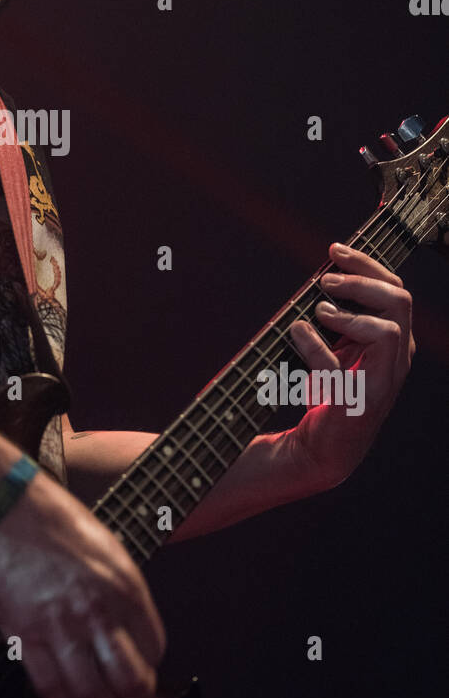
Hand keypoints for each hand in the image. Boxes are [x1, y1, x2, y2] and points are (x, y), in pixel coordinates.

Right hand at [0, 469, 164, 697]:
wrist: (8, 509)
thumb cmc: (55, 522)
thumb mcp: (109, 549)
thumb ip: (123, 592)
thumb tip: (131, 629)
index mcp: (125, 586)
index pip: (154, 647)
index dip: (150, 662)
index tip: (142, 664)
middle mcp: (97, 612)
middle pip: (130, 682)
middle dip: (133, 697)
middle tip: (126, 696)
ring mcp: (61, 627)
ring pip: (91, 694)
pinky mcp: (25, 636)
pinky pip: (50, 687)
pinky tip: (64, 693)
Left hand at [288, 242, 414, 490]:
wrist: (321, 448)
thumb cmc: (330, 393)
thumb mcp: (340, 347)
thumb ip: (340, 315)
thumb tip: (325, 274)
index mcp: (396, 341)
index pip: (395, 289)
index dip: (366, 265)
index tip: (334, 250)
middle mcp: (397, 359)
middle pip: (400, 302)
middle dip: (362, 282)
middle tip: (325, 280)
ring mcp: (382, 382)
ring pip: (390, 331)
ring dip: (351, 314)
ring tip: (319, 310)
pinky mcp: (357, 404)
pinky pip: (341, 368)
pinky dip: (316, 346)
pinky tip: (297, 334)